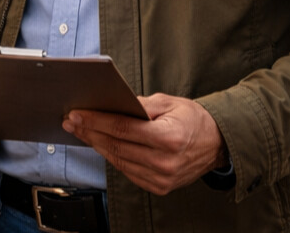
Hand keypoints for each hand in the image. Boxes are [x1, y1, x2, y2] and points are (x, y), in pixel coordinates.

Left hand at [61, 93, 226, 194]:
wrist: (217, 145)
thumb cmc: (194, 120)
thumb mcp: (170, 103)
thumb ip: (140, 104)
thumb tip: (112, 104)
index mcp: (168, 138)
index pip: (122, 129)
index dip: (96, 121)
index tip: (76, 114)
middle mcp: (165, 161)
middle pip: (116, 146)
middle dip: (90, 132)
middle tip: (71, 122)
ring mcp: (162, 177)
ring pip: (118, 160)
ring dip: (97, 145)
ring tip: (82, 132)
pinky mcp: (160, 186)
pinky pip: (128, 171)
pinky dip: (112, 158)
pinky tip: (101, 146)